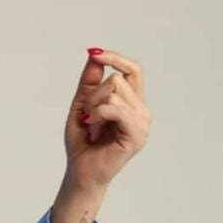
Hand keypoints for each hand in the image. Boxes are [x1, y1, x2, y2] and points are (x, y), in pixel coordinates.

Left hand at [64, 48, 151, 189]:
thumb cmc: (83, 140)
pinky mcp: (137, 135)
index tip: (95, 53)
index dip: (116, 58)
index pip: (133, 70)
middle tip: (87, 115)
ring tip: (92, 125)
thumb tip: (94, 54)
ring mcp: (142, 122)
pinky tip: (92, 126)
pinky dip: (98, 113)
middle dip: (93, 94)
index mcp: (132, 101)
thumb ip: (90, 80)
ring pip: (115, 91)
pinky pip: (117, 109)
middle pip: (118, 79)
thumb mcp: (82, 103)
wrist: (81, 169)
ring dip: (93, 106)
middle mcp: (141, 110)